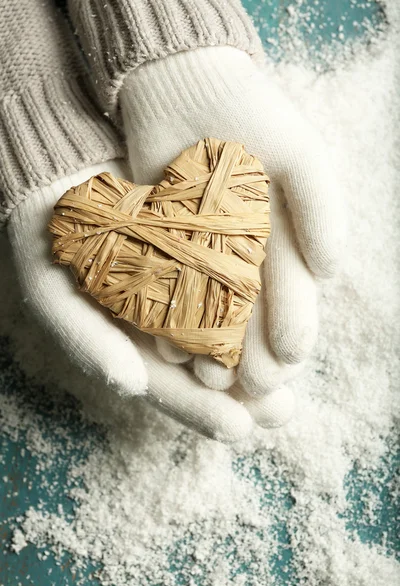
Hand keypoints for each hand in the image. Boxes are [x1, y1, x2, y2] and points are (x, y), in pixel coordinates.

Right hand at [8, 160, 294, 442]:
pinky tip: (284, 322)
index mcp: (126, 344)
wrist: (59, 178)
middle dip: (243, 398)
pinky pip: (233, 290)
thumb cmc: (49, 241)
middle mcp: (158, 328)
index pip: (165, 387)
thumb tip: (130, 387)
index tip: (238, 428)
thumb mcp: (53, 292)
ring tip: (293, 381)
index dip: (199, 410)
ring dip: (260, 361)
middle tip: (280, 412)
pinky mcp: (201, 257)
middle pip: (204, 372)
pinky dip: (258, 308)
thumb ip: (87, 340)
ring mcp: (182, 294)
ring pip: (226, 338)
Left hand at [120, 46, 341, 395]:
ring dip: (214, 349)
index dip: (294, 328)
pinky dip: (169, 320)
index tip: (291, 357)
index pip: (294, 298)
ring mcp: (202, 260)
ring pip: (210, 317)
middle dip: (256, 353)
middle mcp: (246, 260)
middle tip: (256, 385)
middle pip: (253, 318)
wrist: (182, 88)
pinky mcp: (161, 252)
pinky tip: (172, 344)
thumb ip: (324, 210)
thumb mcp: (301, 156)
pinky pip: (167, 297)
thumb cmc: (251, 117)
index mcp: (285, 244)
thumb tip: (332, 274)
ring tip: (214, 377)